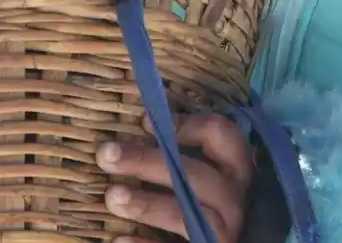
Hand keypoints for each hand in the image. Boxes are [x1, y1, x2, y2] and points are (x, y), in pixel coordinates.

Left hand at [96, 113, 252, 241]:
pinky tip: (118, 238)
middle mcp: (233, 196)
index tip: (144, 120)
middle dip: (148, 161)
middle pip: (195, 173)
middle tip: (106, 153)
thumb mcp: (197, 168)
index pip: (221, 133)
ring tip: (111, 196)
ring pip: (186, 214)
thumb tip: (148, 111)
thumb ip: (178, 144)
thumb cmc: (199, 197)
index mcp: (234, 166)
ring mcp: (222, 229)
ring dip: (147, 204)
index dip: (185, 123)